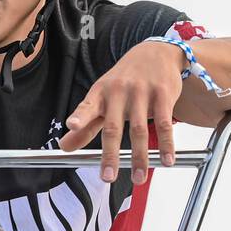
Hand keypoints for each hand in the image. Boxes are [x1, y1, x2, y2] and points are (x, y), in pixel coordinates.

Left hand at [57, 39, 185, 183]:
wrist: (154, 52)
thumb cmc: (123, 82)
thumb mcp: (101, 99)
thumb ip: (84, 125)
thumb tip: (63, 147)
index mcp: (100, 94)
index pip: (87, 106)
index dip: (79, 116)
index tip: (72, 125)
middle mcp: (119, 92)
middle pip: (113, 127)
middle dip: (110, 154)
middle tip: (107, 177)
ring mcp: (141, 92)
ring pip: (140, 130)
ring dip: (139, 157)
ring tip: (138, 178)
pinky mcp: (163, 94)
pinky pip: (165, 124)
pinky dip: (166, 144)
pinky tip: (167, 160)